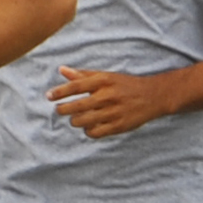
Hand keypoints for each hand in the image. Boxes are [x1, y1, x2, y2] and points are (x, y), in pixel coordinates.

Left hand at [46, 65, 173, 139]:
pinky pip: (94, 132)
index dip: (59, 92)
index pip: (76, 86)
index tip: (49, 96)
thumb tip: (61, 70)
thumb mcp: (106, 76)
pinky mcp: (119, 126)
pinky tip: (89, 126)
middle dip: (63, 109)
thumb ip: (83, 75)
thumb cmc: (125, 85)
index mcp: (104, 81)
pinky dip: (88, 131)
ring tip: (75, 118)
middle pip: (76, 106)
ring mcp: (114, 112)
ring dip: (75, 121)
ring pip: (83, 121)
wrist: (154, 96)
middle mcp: (108, 96)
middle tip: (59, 109)